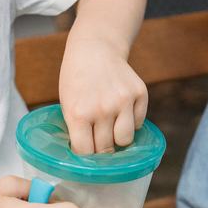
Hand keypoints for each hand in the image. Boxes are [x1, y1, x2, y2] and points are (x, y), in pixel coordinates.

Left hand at [59, 36, 147, 154]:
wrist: (95, 49)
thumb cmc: (76, 80)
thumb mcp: (67, 104)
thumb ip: (77, 129)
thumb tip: (89, 159)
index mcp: (79, 113)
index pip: (85, 152)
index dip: (85, 156)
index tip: (86, 154)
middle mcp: (102, 109)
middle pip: (106, 149)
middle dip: (102, 148)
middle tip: (98, 139)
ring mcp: (123, 101)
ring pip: (125, 139)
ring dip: (118, 138)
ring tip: (111, 128)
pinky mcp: (139, 94)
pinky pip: (139, 122)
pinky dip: (131, 121)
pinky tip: (121, 110)